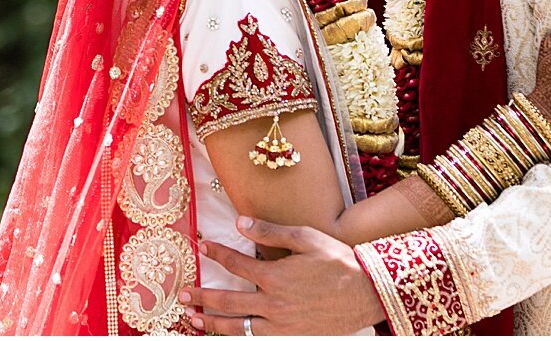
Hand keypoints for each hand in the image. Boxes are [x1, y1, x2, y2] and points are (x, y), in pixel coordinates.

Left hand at [179, 217, 384, 334]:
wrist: (367, 293)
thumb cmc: (338, 262)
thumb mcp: (306, 238)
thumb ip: (270, 232)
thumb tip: (240, 222)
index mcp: (275, 276)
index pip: (235, 264)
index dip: (216, 253)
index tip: (202, 247)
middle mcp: (273, 304)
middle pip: (228, 302)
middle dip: (202, 297)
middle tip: (183, 295)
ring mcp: (281, 326)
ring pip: (238, 327)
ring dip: (212, 323)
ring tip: (194, 320)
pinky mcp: (290, 339)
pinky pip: (257, 340)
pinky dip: (239, 337)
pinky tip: (228, 335)